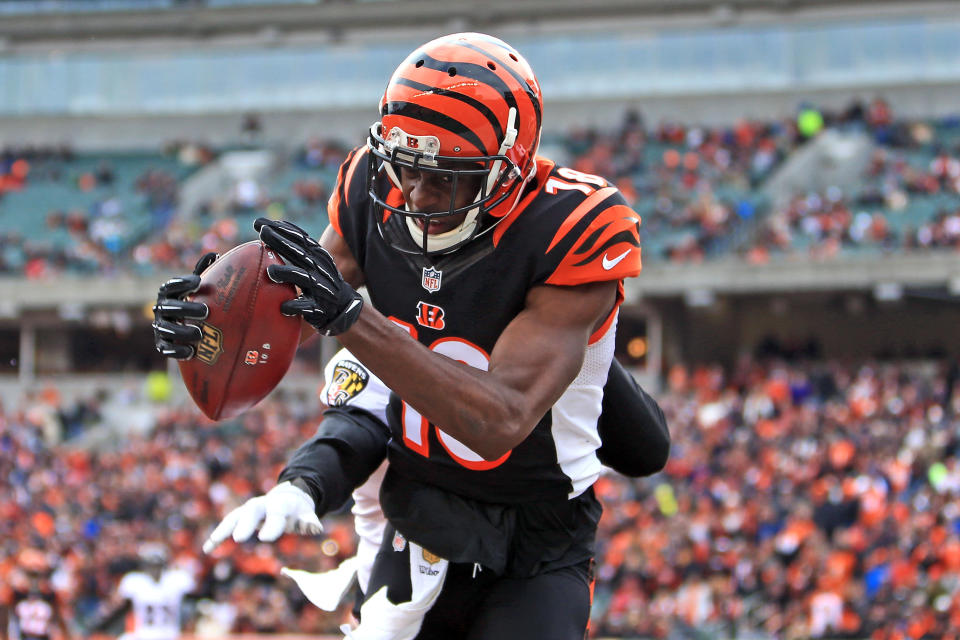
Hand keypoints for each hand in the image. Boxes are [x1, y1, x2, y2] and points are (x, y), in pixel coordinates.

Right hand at [152, 252, 216, 359]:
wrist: (185, 331)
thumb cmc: (195, 304)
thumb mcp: (199, 290)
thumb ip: (204, 272)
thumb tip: (215, 255)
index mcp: (169, 294)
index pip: (171, 286)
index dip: (182, 283)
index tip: (198, 282)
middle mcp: (161, 309)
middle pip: (169, 308)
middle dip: (185, 309)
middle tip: (205, 311)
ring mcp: (160, 327)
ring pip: (166, 329)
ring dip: (182, 332)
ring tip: (200, 334)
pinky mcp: (162, 345)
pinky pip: (166, 349)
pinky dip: (178, 351)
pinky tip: (192, 352)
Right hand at [202, 481, 322, 553]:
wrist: (289, 497)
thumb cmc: (298, 511)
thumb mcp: (307, 515)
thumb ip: (309, 521)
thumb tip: (316, 528)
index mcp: (281, 504)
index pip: (276, 514)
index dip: (271, 526)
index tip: (264, 539)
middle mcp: (263, 504)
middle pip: (252, 511)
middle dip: (245, 523)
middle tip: (239, 538)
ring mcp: (250, 510)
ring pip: (235, 516)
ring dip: (225, 529)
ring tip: (213, 542)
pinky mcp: (240, 517)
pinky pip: (227, 524)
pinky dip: (218, 535)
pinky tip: (207, 549)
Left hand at [255, 218, 362, 335]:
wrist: (342, 308)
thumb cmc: (318, 282)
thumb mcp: (311, 265)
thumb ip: (294, 252)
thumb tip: (264, 236)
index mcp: (316, 257)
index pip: (300, 239)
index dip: (282, 229)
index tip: (261, 223)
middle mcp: (319, 269)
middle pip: (300, 252)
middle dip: (281, 241)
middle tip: (263, 233)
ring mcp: (320, 288)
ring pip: (304, 278)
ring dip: (287, 273)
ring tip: (270, 271)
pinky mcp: (319, 308)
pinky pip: (308, 307)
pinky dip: (296, 306)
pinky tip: (283, 307)